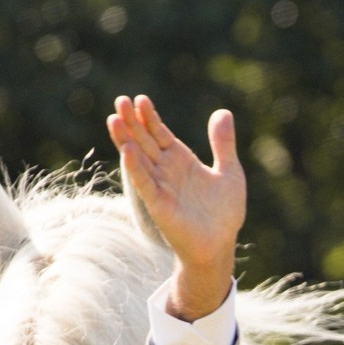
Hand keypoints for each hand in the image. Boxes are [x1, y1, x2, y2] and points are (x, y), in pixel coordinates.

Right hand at [106, 94, 244, 317]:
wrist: (220, 245)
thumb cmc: (224, 212)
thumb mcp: (229, 171)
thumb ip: (223, 143)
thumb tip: (222, 112)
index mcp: (180, 160)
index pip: (159, 133)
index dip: (149, 117)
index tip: (140, 99)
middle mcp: (166, 171)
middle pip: (144, 141)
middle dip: (132, 122)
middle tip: (119, 100)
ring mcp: (160, 187)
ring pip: (138, 159)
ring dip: (126, 140)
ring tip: (114, 119)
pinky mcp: (159, 205)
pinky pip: (145, 183)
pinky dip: (135, 167)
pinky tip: (127, 150)